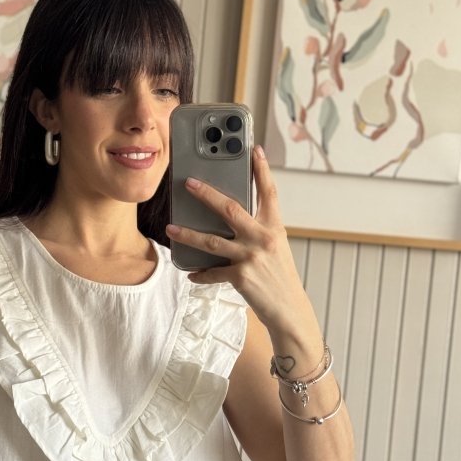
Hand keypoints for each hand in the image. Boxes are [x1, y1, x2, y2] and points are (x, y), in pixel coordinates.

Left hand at [166, 146, 314, 340]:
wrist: (290, 310)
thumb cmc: (280, 278)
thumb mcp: (275, 249)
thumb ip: (257, 232)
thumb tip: (229, 220)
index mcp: (274, 227)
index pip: (269, 192)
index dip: (261, 170)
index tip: (254, 150)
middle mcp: (263, 238)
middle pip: (230, 208)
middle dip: (206, 194)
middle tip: (188, 183)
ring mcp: (251, 256)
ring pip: (211, 240)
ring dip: (187, 234)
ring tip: (171, 228)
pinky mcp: (240, 276)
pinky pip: (212, 272)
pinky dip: (200, 274)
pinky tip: (190, 273)